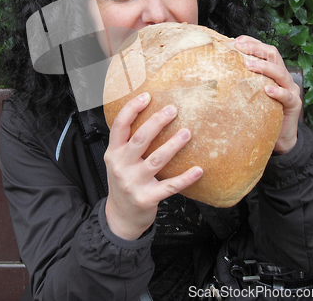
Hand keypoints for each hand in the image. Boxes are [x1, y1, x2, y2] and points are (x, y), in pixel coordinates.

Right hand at [104, 92, 202, 240]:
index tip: (147, 96)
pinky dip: (185, 178)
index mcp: (113, 152)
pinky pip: (170, 186)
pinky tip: (198, 170)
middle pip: (140, 139)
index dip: (132, 108)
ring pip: (156, 159)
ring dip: (173, 144)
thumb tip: (149, 113)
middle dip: (157, 122)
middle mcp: (121, 166)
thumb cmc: (124, 181)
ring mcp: (133, 183)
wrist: (120, 217)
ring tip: (187, 133)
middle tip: (173, 109)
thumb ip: (127, 142)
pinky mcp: (147, 198)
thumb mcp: (117, 160)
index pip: (120, 125)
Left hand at [233, 35, 301, 154]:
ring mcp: (291, 90)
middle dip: (256, 48)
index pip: (265, 50)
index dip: (252, 42)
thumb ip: (242, 81)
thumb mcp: (250, 93)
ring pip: (280, 72)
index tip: (236, 40)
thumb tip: (217, 70)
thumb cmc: (261, 112)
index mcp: (273, 71)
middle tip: (239, 47)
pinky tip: (267, 90)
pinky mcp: (294, 105)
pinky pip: (288, 96)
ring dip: (263, 66)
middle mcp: (283, 77)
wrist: (279, 136)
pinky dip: (278, 91)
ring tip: (248, 64)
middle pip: (273, 55)